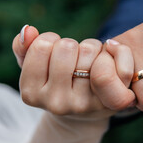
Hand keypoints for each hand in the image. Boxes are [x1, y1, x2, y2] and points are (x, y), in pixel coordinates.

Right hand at [12, 25, 134, 142]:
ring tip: (89, 62)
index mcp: (31, 94)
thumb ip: (24, 47)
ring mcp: (83, 105)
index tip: (53, 52)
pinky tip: (111, 59)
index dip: (50, 40)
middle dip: (71, 45)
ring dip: (92, 47)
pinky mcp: (109, 103)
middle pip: (66, 47)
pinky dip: (118, 53)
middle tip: (73, 58)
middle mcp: (56, 104)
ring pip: (89, 50)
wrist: (84, 112)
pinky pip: (118, 66)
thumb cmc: (58, 81)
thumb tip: (29, 30)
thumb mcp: (36, 67)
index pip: (43, 45)